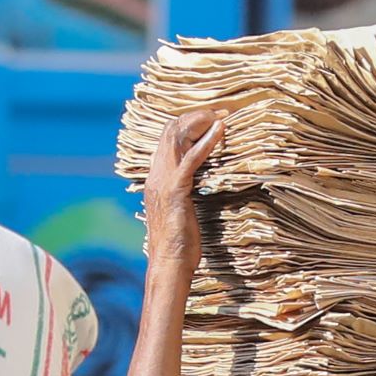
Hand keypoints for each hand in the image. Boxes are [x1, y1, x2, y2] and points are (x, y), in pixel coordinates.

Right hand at [145, 111, 223, 269]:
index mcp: (156, 179)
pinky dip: (206, 141)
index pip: (167, 140)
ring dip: (200, 122)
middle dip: (194, 117)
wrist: (169, 264)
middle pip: (170, 131)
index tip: (210, 119)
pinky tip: (220, 130)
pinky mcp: (175, 190)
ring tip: (219, 115)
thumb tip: (196, 189)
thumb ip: (184, 195)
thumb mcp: (180, 213)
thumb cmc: (178, 245)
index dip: (187, 125)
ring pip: (177, 138)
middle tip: (218, 111)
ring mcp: (163, 181)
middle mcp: (156, 176)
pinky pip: (191, 158)